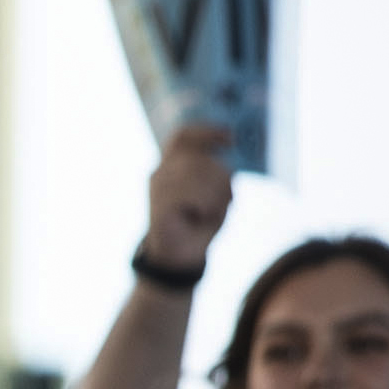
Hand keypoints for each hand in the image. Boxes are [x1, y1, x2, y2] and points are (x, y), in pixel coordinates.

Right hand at [144, 124, 234, 269]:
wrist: (180, 257)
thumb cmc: (199, 224)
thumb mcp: (216, 195)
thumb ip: (219, 176)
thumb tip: (227, 165)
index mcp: (172, 166)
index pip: (184, 136)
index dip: (207, 131)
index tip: (230, 139)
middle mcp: (160, 172)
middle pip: (201, 157)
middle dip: (220, 178)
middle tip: (222, 201)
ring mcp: (157, 187)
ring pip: (198, 172)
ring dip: (215, 193)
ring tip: (210, 210)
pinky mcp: (158, 204)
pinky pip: (191, 193)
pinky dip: (205, 204)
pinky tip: (201, 215)